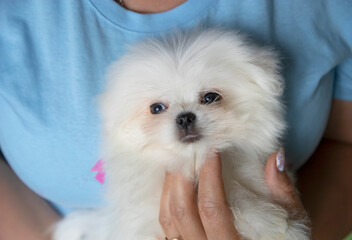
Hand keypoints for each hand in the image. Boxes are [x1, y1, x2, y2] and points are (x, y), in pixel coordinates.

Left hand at [159, 150, 306, 239]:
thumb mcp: (289, 221)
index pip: (212, 207)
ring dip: (170, 186)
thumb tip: (274, 157)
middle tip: (189, 151)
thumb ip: (283, 193)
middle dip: (183, 176)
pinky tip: (172, 185)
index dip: (209, 175)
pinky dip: (165, 202)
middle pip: (182, 210)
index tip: (212, 151)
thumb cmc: (281, 239)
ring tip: (179, 163)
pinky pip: (164, 226)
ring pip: (168, 217)